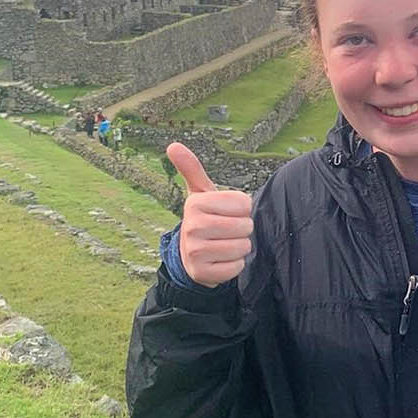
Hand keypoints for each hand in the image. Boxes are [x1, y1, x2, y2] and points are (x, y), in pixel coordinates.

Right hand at [167, 142, 253, 287]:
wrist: (190, 256)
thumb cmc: (204, 218)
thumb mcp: (200, 193)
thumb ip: (192, 169)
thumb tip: (172, 144)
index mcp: (195, 204)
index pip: (244, 203)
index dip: (242, 209)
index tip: (228, 212)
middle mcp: (192, 227)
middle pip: (245, 226)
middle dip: (242, 229)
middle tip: (227, 230)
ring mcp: (195, 252)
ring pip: (243, 247)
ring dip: (239, 247)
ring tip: (224, 244)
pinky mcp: (203, 273)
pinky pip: (237, 267)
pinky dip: (235, 264)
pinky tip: (221, 260)